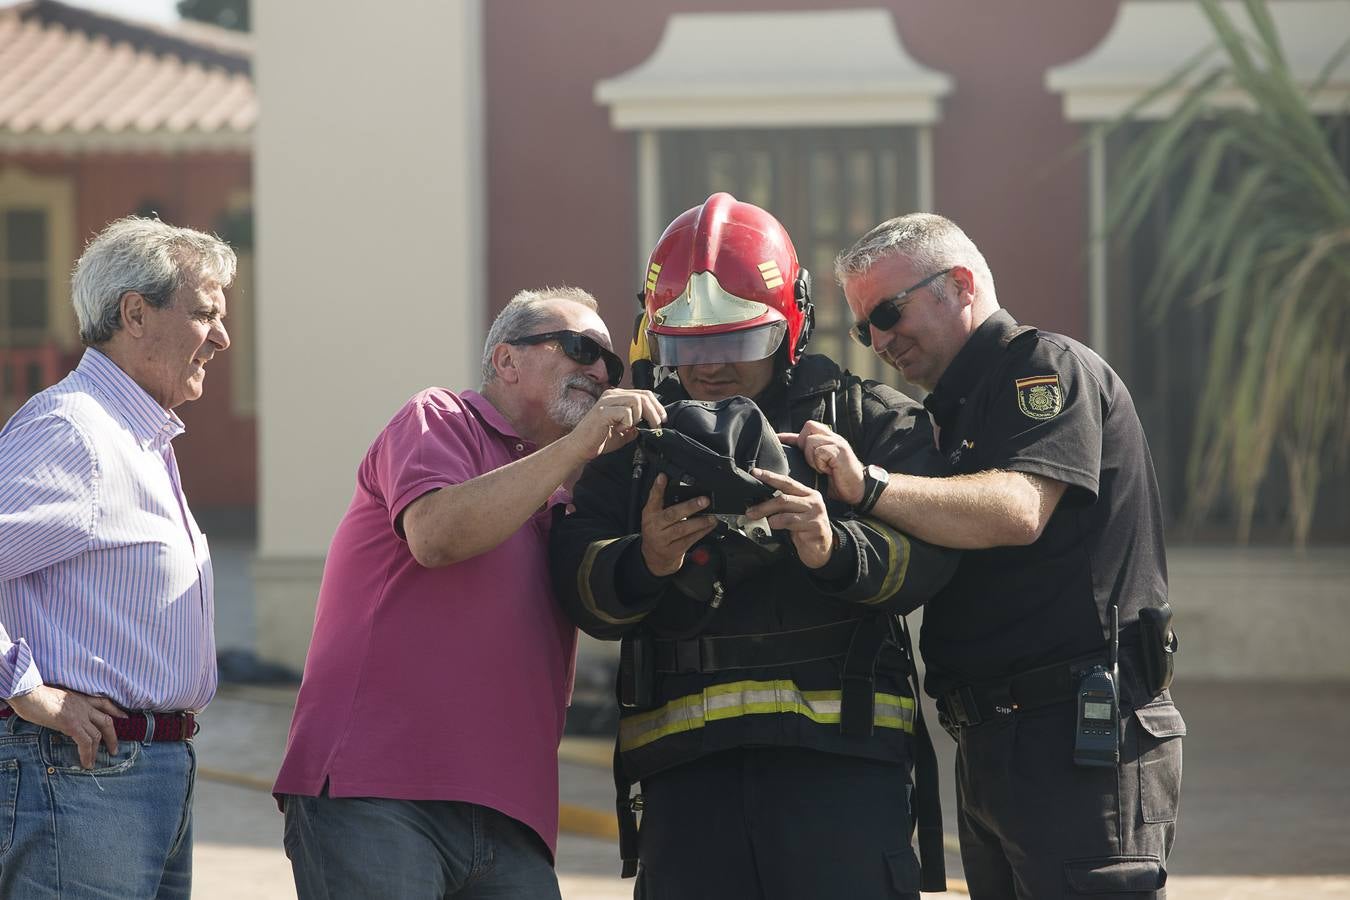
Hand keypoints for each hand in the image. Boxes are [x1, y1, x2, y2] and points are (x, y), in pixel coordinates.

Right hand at [7, 685, 126, 768]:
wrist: (28, 693)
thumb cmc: (36, 697)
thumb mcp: (57, 700)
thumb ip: (66, 708)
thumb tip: (64, 719)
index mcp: (80, 698)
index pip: (104, 703)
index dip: (116, 710)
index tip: (124, 717)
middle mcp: (84, 705)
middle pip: (106, 721)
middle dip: (112, 736)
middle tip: (114, 749)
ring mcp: (79, 714)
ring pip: (97, 734)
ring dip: (98, 750)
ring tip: (96, 762)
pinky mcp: (72, 724)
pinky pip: (85, 741)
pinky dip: (87, 754)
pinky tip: (86, 763)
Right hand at [565, 388, 666, 461]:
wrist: (581, 448)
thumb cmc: (600, 439)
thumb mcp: (624, 432)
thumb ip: (636, 425)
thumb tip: (651, 425)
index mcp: (617, 396)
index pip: (644, 393)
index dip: (657, 406)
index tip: (662, 419)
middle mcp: (612, 395)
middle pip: (643, 395)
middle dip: (654, 412)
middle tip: (656, 426)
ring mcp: (607, 402)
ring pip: (636, 401)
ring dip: (641, 417)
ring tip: (632, 428)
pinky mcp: (603, 411)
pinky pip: (625, 412)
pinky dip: (628, 423)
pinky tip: (619, 429)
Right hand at [640, 474, 717, 575]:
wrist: (654, 558)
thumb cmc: (658, 531)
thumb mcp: (655, 516)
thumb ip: (663, 503)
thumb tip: (682, 487)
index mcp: (649, 514)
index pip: (653, 499)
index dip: (657, 488)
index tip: (663, 477)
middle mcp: (655, 526)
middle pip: (672, 515)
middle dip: (689, 507)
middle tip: (704, 501)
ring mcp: (663, 540)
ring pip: (682, 529)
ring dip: (699, 522)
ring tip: (711, 516)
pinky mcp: (674, 550)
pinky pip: (690, 540)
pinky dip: (701, 532)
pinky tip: (709, 526)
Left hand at [747, 468, 834, 568]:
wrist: (821, 549)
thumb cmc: (806, 531)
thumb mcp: (794, 514)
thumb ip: (782, 506)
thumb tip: (759, 501)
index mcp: (807, 494)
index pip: (787, 482)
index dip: (770, 477)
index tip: (755, 473)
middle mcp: (813, 501)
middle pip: (784, 497)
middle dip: (764, 504)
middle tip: (750, 511)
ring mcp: (815, 513)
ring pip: (786, 508)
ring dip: (767, 514)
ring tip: (760, 520)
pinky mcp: (816, 525)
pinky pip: (791, 522)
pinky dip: (778, 523)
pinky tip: (774, 526)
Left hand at [779, 422, 864, 504]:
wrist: (859, 490)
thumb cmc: (840, 481)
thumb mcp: (822, 468)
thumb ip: (810, 460)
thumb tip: (789, 462)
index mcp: (828, 441)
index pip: (806, 430)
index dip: (790, 435)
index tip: (777, 439)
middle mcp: (833, 438)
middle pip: (808, 427)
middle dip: (803, 443)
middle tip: (810, 461)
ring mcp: (837, 443)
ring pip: (811, 440)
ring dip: (811, 457)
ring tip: (821, 468)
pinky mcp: (839, 451)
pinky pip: (820, 451)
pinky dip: (819, 462)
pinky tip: (827, 470)